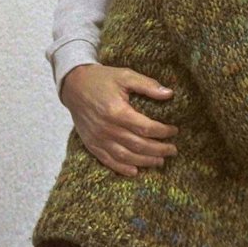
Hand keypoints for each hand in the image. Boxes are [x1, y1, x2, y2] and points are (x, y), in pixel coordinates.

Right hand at [59, 64, 177, 175]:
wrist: (73, 85)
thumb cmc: (101, 79)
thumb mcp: (124, 75)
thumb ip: (147, 85)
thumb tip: (169, 94)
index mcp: (117, 111)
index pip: (146, 128)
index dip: (163, 132)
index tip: (174, 130)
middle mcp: (108, 128)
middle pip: (139, 145)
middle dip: (159, 150)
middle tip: (173, 150)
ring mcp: (98, 138)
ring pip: (126, 157)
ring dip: (145, 162)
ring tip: (160, 161)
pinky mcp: (91, 144)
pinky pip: (108, 161)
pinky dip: (122, 169)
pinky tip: (135, 171)